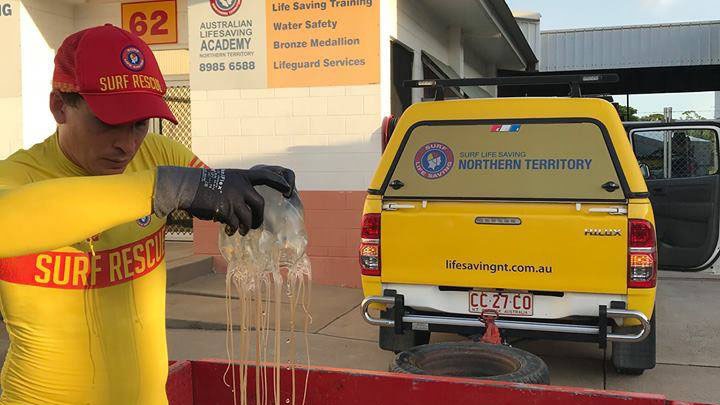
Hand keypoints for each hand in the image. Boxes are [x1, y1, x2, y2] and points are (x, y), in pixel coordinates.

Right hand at [153, 167, 290, 234]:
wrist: (186, 186)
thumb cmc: (202, 184)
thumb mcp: (223, 180)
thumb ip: (236, 189)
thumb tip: (245, 208)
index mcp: (241, 176)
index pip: (266, 176)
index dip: (279, 182)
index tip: (289, 189)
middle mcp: (240, 185)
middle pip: (259, 204)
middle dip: (259, 217)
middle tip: (255, 225)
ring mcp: (233, 197)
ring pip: (248, 217)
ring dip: (246, 226)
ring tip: (241, 231)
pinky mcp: (225, 210)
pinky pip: (234, 224)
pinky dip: (233, 229)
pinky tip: (229, 232)